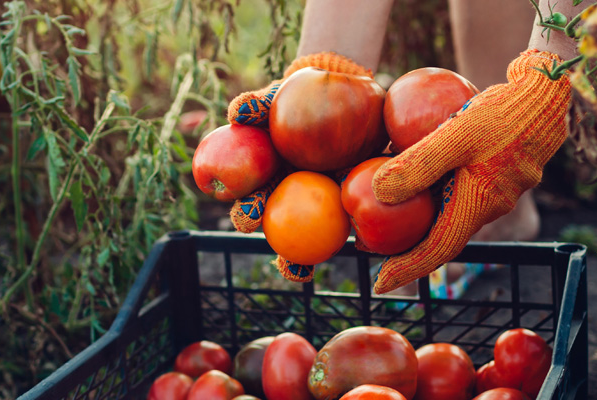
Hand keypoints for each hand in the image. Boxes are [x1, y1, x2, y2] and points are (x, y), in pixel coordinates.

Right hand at [224, 52, 371, 282]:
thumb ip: (258, 104)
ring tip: (301, 270)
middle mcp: (289, 194)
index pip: (251, 202)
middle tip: (282, 250)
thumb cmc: (300, 94)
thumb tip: (237, 113)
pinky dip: (353, 237)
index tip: (246, 218)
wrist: (341, 87)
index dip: (245, 215)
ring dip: (298, 258)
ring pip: (309, 236)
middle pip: (278, 227)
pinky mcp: (349, 199)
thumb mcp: (280, 96)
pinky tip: (360, 248)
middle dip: (280, 248)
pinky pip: (351, 220)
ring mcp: (318, 201)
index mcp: (267, 177)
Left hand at [369, 50, 572, 294]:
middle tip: (369, 244)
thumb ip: (418, 164)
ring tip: (383, 207)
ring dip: (418, 213)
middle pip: (441, 235)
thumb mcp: (456, 136)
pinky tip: (411, 163)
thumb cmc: (504, 115)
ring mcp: (496, 188)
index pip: (437, 251)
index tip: (378, 284)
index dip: (406, 269)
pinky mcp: (497, 170)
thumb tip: (377, 193)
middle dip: (406, 244)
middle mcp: (488, 205)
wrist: (548, 94)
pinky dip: (433, 185)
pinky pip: (459, 186)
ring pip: (450, 209)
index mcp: (479, 206)